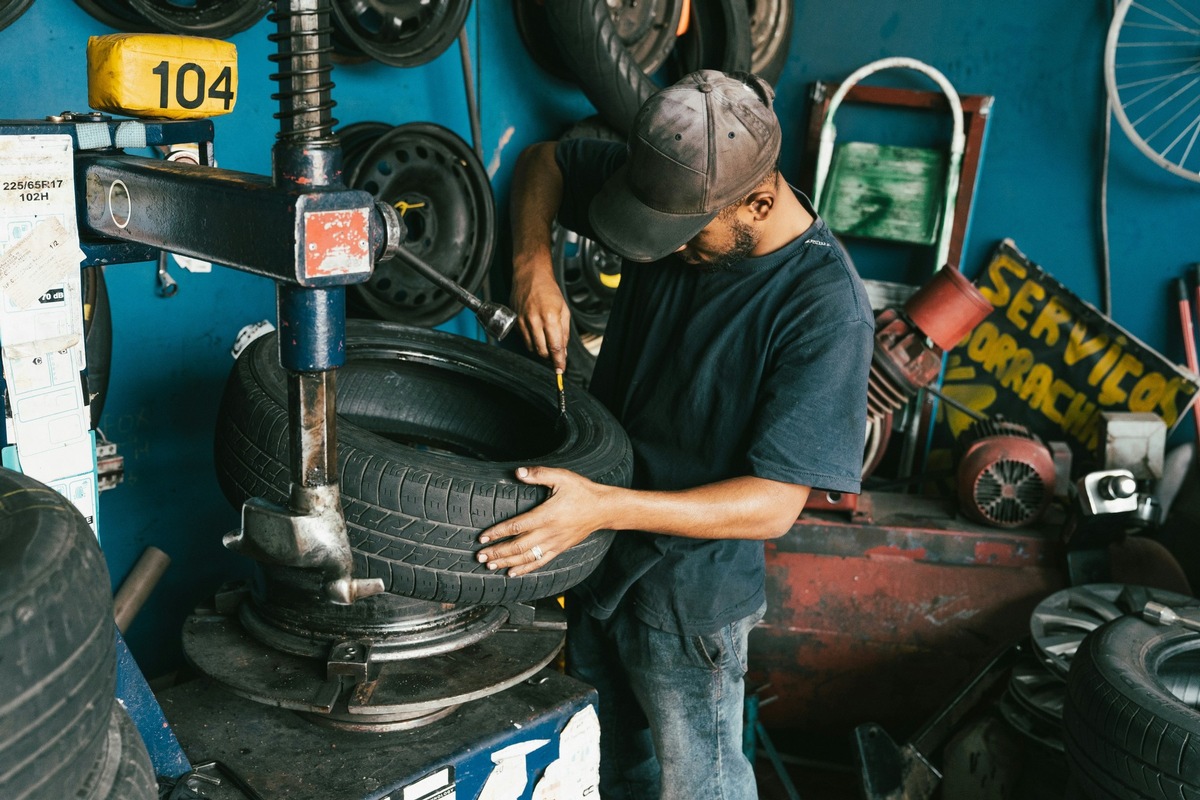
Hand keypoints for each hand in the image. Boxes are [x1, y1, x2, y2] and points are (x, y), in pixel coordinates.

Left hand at [477, 466, 611, 576]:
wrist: (603, 509)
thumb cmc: (582, 491)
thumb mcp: (562, 477)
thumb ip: (539, 474)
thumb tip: (518, 472)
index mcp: (546, 515)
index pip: (516, 526)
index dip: (497, 533)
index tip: (482, 537)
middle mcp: (549, 532)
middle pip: (518, 546)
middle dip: (498, 552)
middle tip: (480, 556)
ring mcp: (554, 543)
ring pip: (527, 557)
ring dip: (507, 562)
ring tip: (490, 565)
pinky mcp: (559, 549)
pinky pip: (540, 562)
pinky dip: (524, 569)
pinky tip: (512, 573)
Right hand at [511, 261, 570, 372]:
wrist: (530, 275)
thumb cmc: (549, 289)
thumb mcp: (564, 310)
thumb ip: (564, 332)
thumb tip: (563, 350)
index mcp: (550, 317)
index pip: (555, 347)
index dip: (558, 361)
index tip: (561, 369)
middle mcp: (534, 320)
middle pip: (542, 351)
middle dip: (550, 356)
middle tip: (556, 353)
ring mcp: (522, 321)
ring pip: (531, 347)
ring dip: (540, 348)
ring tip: (546, 338)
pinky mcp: (515, 321)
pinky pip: (524, 339)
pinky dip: (532, 340)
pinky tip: (536, 330)